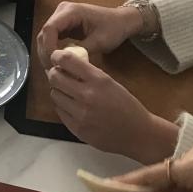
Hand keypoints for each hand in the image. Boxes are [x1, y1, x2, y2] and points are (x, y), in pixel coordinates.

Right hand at [36, 2, 142, 68]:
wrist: (122, 21)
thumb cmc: (113, 28)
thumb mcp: (100, 41)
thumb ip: (81, 51)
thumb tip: (65, 63)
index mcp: (70, 11)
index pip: (49, 28)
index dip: (48, 47)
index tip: (54, 63)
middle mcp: (61, 11)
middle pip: (44, 33)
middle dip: (46, 53)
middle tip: (52, 71)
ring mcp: (60, 17)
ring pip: (45, 37)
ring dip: (48, 53)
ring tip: (55, 69)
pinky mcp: (62, 25)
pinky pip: (52, 38)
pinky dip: (53, 51)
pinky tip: (57, 63)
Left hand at [47, 50, 177, 163]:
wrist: (138, 135)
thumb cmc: (126, 106)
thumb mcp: (110, 82)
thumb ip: (89, 73)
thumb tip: (66, 64)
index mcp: (98, 80)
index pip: (67, 61)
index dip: (57, 56)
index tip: (56, 57)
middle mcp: (87, 96)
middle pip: (54, 77)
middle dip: (55, 73)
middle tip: (59, 75)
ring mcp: (81, 114)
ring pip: (54, 94)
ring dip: (59, 90)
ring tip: (68, 92)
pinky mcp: (77, 129)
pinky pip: (59, 111)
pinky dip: (63, 106)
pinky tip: (72, 106)